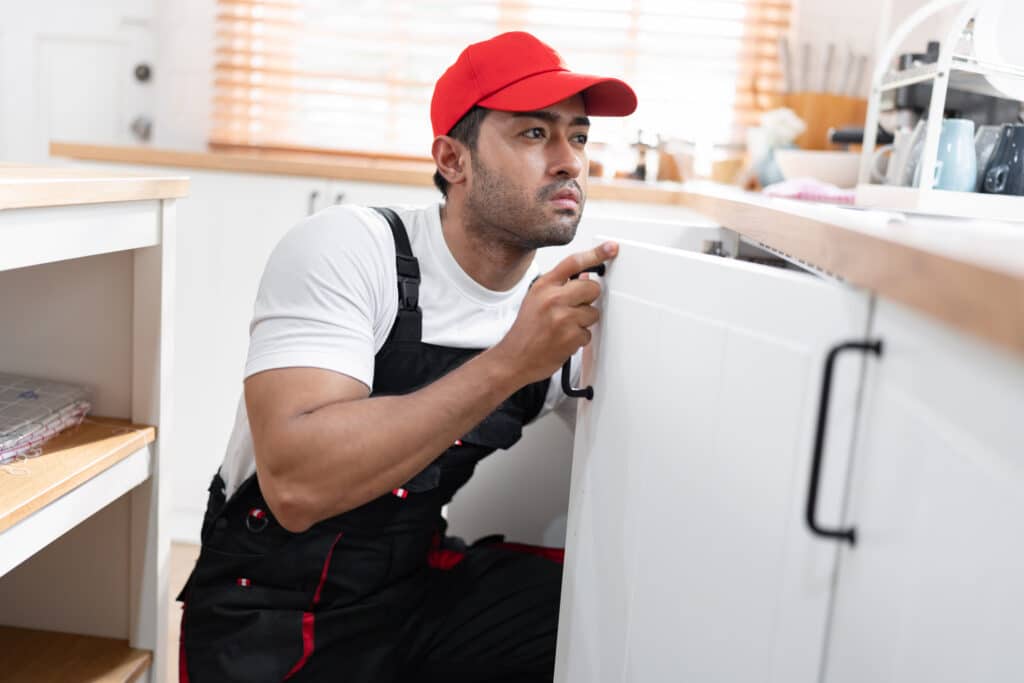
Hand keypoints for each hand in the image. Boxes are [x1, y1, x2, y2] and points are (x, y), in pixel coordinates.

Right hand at [493, 241, 618, 385]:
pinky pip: (588, 333)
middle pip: (592, 288)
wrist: (514, 358)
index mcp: (544, 286)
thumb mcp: (535, 299)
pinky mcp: (571, 337)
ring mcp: (563, 318)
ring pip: (593, 312)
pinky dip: (579, 339)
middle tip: (574, 308)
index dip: (596, 254)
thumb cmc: (525, 330)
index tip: (611, 248)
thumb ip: (559, 286)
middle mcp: (553, 299)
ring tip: (564, 327)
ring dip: (583, 322)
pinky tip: (563, 340)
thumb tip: (584, 277)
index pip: (574, 262)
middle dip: (588, 298)